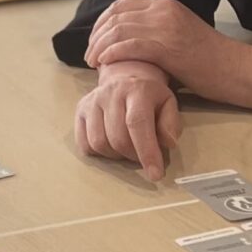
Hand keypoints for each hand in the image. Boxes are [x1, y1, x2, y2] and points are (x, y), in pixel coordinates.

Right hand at [73, 62, 180, 184]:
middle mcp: (111, 92)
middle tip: (142, 157)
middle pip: (118, 138)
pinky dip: (99, 153)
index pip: (138, 123)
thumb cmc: (150, 97)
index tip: (155, 175)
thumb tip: (167, 143)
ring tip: (127, 149)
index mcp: (137, 89)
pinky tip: (111, 145)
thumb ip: (171, 124)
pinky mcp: (80, 110)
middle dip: (134, 156)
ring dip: (116, 156)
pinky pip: (85, 144)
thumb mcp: (169, 104)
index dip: (146, 151)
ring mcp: (92, 101)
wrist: (126, 76)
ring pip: (99, 143)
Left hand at [85, 0, 219, 86]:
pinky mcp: (169, 47)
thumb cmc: (209, 60)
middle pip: (115, 15)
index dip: (102, 21)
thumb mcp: (180, 34)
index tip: (95, 40)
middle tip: (89, 54)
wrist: (237, 70)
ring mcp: (167, 27)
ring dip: (99, 46)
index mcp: (166, 4)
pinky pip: (131, 45)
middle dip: (96, 34)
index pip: (122, 4)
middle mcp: (164, 9)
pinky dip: (113, 53)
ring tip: (92, 62)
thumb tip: (127, 42)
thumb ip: (156, 31)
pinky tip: (104, 63)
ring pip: (119, 30)